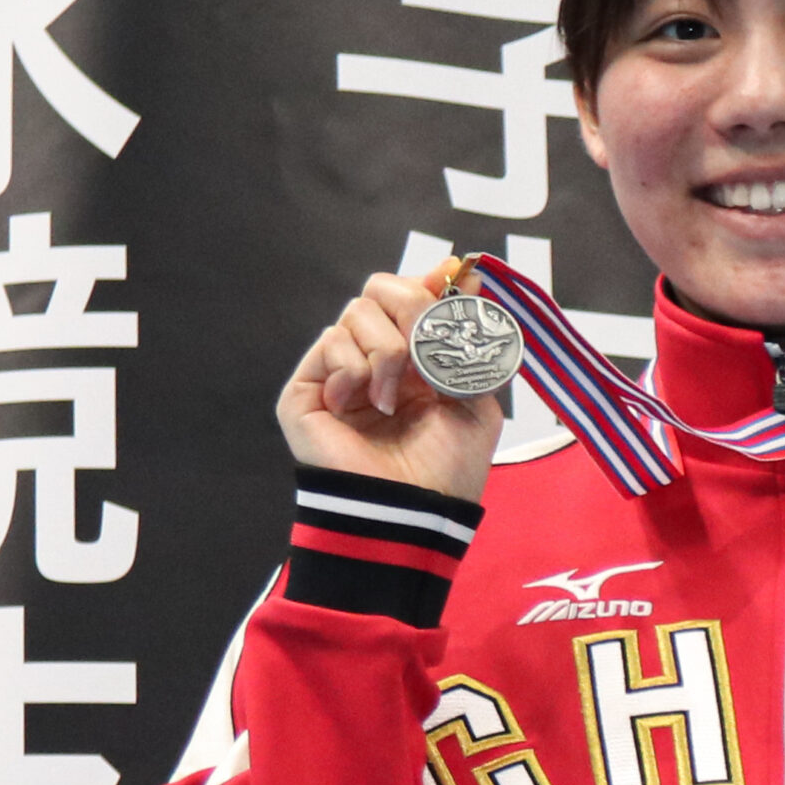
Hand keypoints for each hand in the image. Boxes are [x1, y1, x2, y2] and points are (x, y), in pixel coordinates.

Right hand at [276, 266, 502, 502]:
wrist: (411, 510)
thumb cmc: (446, 468)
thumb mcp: (476, 401)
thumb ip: (470, 343)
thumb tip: (468, 277)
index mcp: (416, 362)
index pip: (412, 296)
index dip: (430, 282)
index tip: (452, 275)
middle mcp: (376, 361)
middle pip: (381, 289)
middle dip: (410, 309)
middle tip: (422, 351)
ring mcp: (340, 373)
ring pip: (358, 312)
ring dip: (387, 351)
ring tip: (392, 401)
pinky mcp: (308, 389)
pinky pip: (331, 342)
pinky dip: (354, 370)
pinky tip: (362, 405)